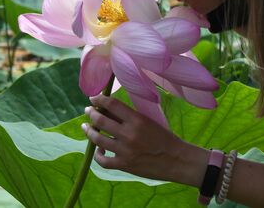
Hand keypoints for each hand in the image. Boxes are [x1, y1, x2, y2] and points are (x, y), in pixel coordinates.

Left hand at [82, 94, 208, 185]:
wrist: (177, 160)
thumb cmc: (165, 138)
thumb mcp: (149, 121)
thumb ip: (131, 117)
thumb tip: (110, 110)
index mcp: (137, 120)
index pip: (112, 105)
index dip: (99, 99)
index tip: (94, 98)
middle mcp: (129, 134)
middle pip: (101, 120)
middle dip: (91, 114)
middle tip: (88, 111)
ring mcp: (125, 151)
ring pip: (98, 139)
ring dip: (89, 132)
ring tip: (86, 127)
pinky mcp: (125, 165)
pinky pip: (103, 161)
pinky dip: (98, 155)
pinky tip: (98, 150)